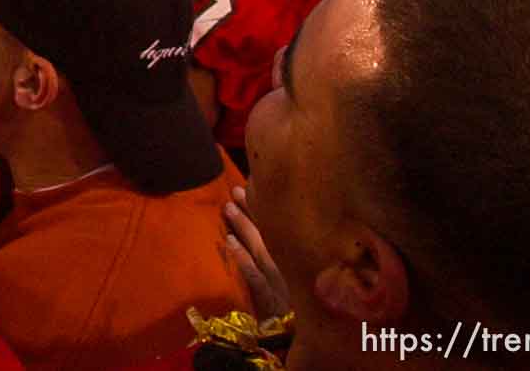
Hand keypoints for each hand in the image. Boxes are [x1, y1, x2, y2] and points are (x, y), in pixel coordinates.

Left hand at [223, 188, 289, 320]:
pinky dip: (242, 259)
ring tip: (228, 207)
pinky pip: (254, 277)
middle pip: (271, 236)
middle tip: (236, 190)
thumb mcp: (299, 285)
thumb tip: (271, 235)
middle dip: (253, 211)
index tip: (252, 187)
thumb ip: (288, 260)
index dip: (265, 210)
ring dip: (244, 228)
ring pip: (261, 250)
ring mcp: (280, 284)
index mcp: (298, 263)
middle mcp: (290, 269)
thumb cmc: (300, 312)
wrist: (302, 343)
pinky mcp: (269, 301)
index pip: (280, 232)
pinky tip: (229, 242)